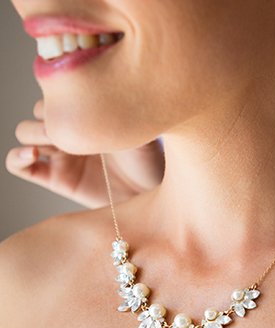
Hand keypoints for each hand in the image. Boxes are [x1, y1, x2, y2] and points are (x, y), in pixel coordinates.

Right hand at [5, 99, 164, 208]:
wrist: (149, 194)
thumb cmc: (150, 160)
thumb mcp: (140, 126)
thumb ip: (122, 103)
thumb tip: (114, 77)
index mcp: (85, 113)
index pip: (56, 91)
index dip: (60, 94)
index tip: (79, 103)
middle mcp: (69, 130)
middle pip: (38, 111)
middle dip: (50, 115)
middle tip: (73, 129)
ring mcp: (59, 153)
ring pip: (24, 132)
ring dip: (34, 133)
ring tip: (59, 143)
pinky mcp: (54, 178)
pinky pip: (18, 164)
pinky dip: (17, 157)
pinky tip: (32, 155)